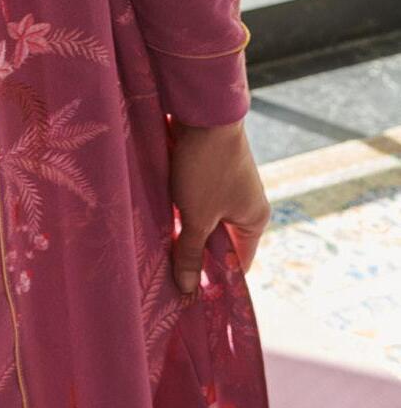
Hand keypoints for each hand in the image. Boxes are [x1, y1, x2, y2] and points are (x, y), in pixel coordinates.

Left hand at [167, 118, 270, 296]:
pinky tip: (153, 217)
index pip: (238, 263)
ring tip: (156, 248)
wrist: (202, 110)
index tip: (191, 297)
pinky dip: (176, 208)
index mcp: (253, 220)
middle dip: (193, 253)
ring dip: (182, 229)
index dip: (217, 281)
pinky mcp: (204, 169)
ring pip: (201, 219)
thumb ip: (191, 251)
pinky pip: (191, 199)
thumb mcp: (197, 215)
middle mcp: (243, 204)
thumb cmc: (206, 166)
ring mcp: (224, 186)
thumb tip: (188, 290)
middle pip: (217, 241)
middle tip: (166, 274)